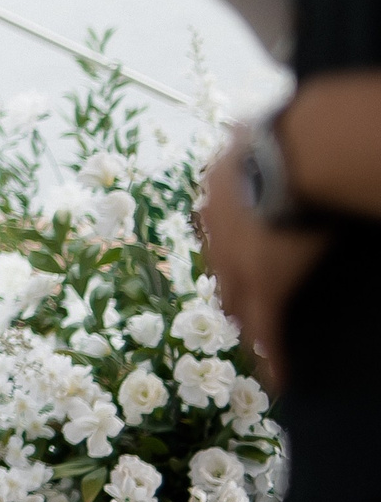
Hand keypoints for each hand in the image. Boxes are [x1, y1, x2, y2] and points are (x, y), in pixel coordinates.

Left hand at [195, 138, 326, 391]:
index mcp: (212, 194)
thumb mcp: (249, 129)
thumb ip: (246, 133)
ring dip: (248, 326)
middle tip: (241, 315)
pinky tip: (281, 381)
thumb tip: (246, 120)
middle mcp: (215, 234)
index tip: (233, 266)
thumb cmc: (277, 135)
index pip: (214, 233)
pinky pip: (267, 330)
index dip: (224, 253)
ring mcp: (236, 264)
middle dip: (230, 295)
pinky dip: (273, 357)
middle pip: (220, 274)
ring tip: (258, 349)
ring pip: (239, 306)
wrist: (288, 156)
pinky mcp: (265, 286)